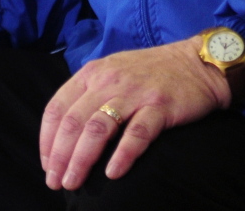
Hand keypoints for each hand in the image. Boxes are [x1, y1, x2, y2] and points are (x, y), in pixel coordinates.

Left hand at [39, 35, 231, 190]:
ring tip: (73, 182)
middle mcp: (109, 80)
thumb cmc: (151, 72)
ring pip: (98, 128)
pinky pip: (137, 133)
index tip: (47, 165)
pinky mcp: (160, 106)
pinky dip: (123, 155)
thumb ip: (89, 93)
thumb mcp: (113, 71)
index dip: (47, 139)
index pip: (58, 106)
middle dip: (60, 156)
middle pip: (74, 122)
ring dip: (81, 159)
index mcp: (93, 72)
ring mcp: (135, 92)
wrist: (197, 62)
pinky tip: (113, 173)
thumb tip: (64, 134)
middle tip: (57, 182)